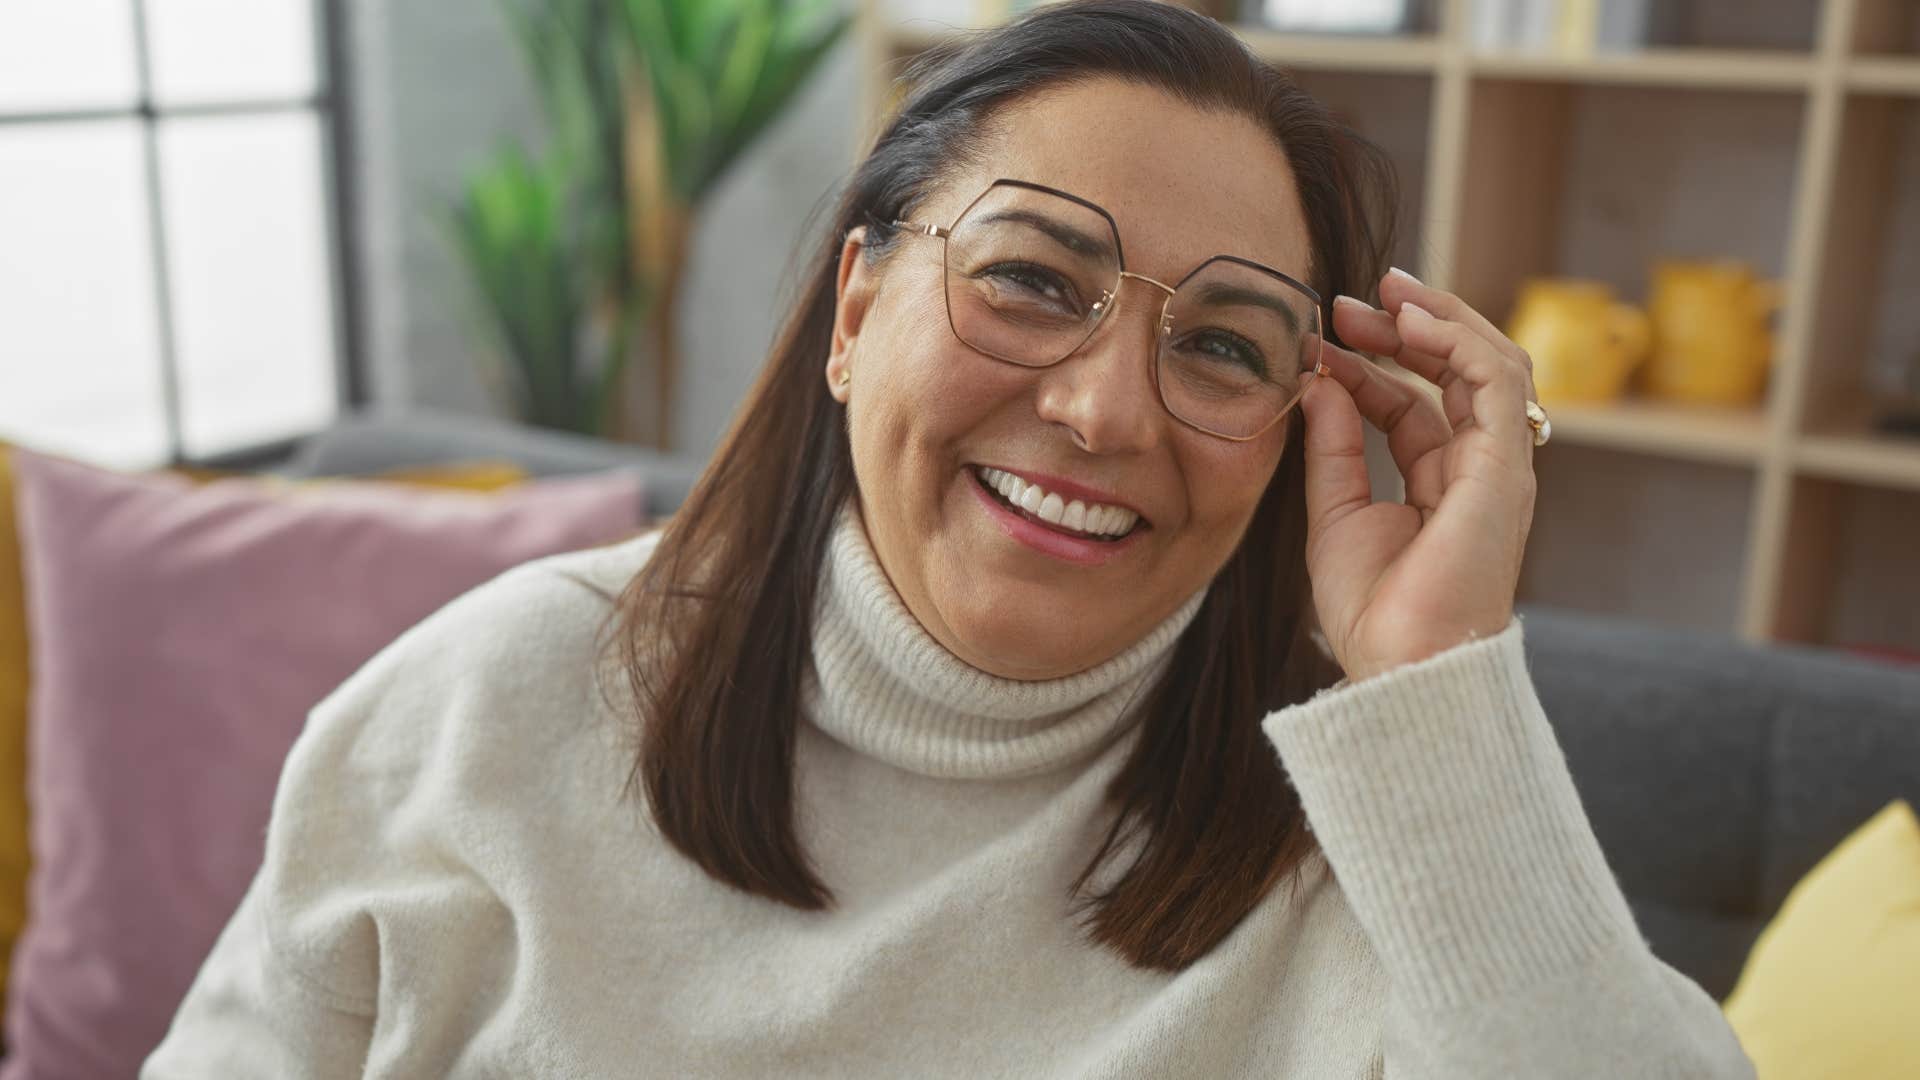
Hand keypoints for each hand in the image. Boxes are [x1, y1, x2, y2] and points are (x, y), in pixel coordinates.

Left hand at [1295, 269, 1539, 683]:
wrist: (1403, 666)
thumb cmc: (1374, 611)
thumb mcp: (1335, 513)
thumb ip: (1332, 447)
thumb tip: (1320, 379)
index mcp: (1440, 484)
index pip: (1414, 403)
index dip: (1371, 364)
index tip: (1324, 338)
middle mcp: (1478, 469)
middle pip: (1459, 374)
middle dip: (1410, 327)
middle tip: (1353, 299)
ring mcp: (1499, 467)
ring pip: (1491, 364)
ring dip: (1440, 320)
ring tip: (1386, 294)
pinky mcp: (1507, 466)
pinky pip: (1500, 381)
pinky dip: (1458, 341)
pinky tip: (1412, 322)